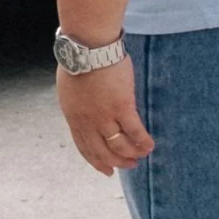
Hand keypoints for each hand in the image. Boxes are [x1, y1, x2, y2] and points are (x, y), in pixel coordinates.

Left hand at [57, 53, 153, 175]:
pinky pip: (135, 131)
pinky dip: (143, 141)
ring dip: (132, 154)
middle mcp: (87, 121)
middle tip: (129, 166)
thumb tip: (83, 110)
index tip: (106, 171)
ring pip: (119, 145)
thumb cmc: (78, 59)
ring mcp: (104, 116)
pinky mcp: (122, 107)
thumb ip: (77, 104)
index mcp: (73, 116)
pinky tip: (150, 145)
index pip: (84, 146)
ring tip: (142, 156)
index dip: (96, 161)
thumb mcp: (68, 88)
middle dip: (116, 163)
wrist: (87, 47)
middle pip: (102, 151)